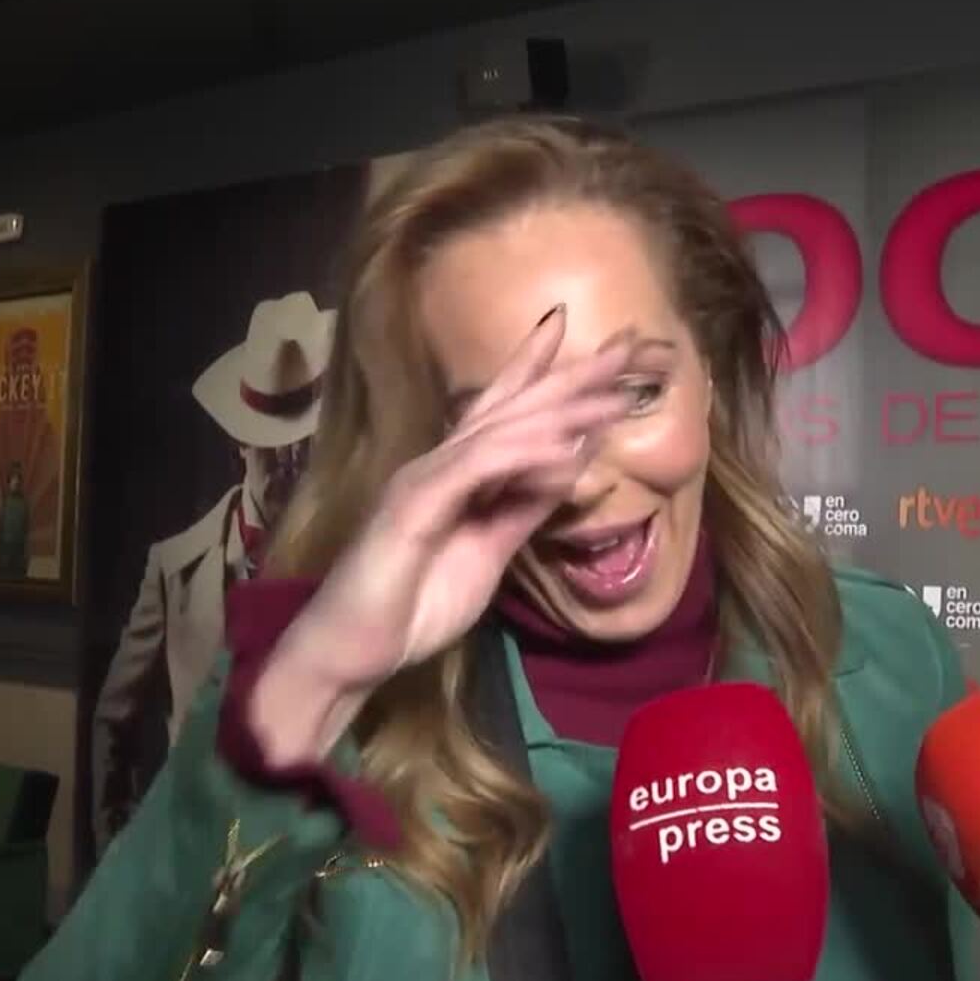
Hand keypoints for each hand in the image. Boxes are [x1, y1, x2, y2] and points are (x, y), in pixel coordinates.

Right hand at [252, 305, 633, 762]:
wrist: (352, 650)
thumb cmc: (413, 604)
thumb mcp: (490, 552)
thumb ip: (525, 509)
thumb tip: (570, 468)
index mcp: (457, 474)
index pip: (504, 409)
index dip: (540, 367)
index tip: (579, 329)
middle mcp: (440, 463)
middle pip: (513, 406)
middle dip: (571, 375)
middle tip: (627, 344)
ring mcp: (425, 479)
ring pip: (500, 431)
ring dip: (561, 411)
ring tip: (614, 397)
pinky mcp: (414, 506)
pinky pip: (476, 471)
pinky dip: (522, 456)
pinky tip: (564, 450)